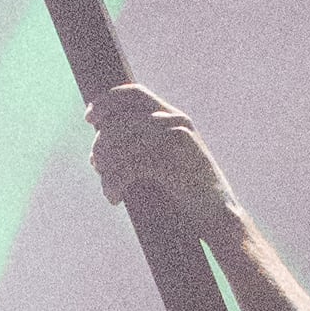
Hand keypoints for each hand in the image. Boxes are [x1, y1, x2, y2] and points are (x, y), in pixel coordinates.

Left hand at [89, 86, 237, 242]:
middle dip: (101, 142)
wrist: (220, 217)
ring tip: (107, 187)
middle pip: (121, 120)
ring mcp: (175, 140)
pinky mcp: (171, 162)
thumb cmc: (190, 194)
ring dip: (106, 167)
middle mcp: (176, 122)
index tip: (89, 117)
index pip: (135, 93)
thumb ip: (146, 143)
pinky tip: (114, 198)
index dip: (107, 101)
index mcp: (175, 117)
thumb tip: (102, 139)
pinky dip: (114, 183)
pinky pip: (128, 166)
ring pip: (121, 143)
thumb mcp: (170, 160)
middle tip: (96, 164)